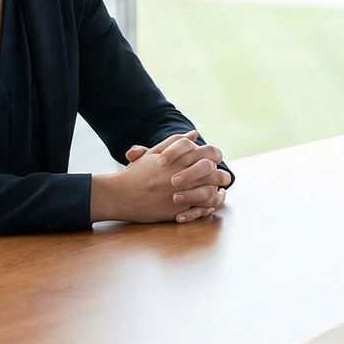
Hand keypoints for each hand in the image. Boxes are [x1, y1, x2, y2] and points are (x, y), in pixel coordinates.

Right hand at [94, 132, 230, 223]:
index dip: (215, 155)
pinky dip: (208, 206)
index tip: (216, 160)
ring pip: (209, 190)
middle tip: (224, 177)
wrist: (119, 195)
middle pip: (211, 171)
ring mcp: (180, 193)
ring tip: (219, 192)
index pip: (207, 152)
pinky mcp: (177, 209)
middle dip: (220, 174)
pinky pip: (200, 208)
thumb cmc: (136, 173)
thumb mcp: (153, 153)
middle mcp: (181, 175)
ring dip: (216, 190)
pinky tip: (209, 204)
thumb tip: (194, 133)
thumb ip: (175, 142)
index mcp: (177, 159)